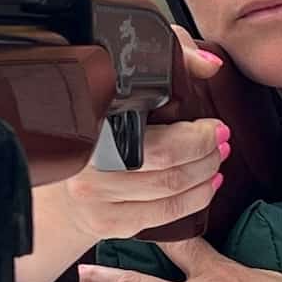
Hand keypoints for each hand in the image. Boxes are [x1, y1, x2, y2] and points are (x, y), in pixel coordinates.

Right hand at [57, 29, 228, 244]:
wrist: (61, 178)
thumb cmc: (99, 127)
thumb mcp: (129, 82)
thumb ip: (172, 60)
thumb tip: (211, 65)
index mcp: (91, 118)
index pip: (151, 128)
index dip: (194, 132)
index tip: (216, 126)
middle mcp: (87, 159)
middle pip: (166, 162)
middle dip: (205, 153)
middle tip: (220, 142)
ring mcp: (93, 195)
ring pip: (168, 190)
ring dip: (204, 176)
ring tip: (215, 163)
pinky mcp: (104, 222)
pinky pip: (162, 215)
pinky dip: (193, 201)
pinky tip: (204, 187)